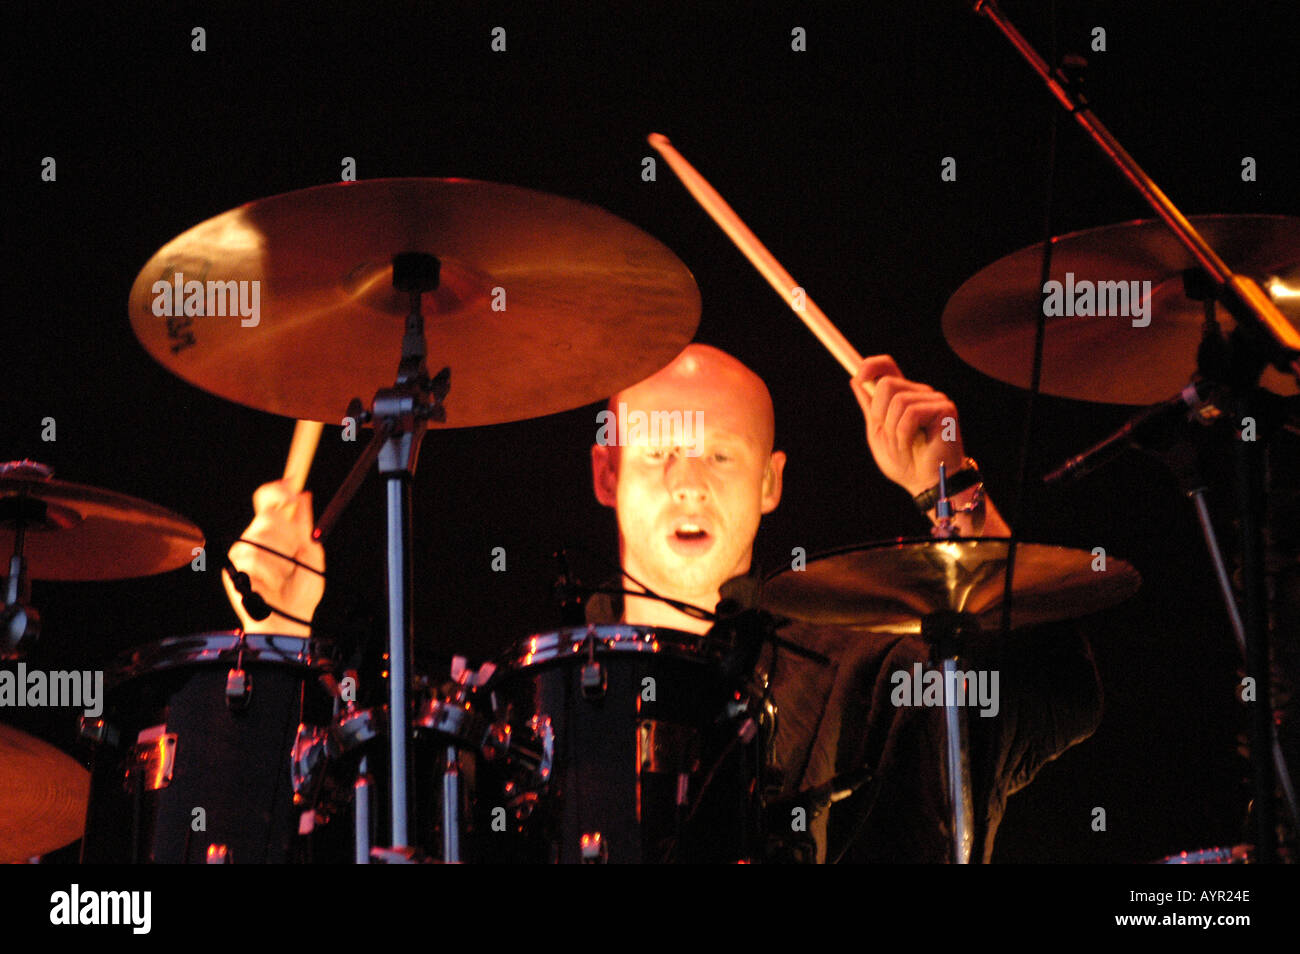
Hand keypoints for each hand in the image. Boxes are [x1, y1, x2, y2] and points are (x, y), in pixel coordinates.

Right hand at [222, 479, 324, 634]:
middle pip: (268, 517)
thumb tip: (303, 495)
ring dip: (281, 558)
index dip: (276, 490)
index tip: (291, 486)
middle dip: (289, 535)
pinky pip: (253, 559)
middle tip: (295, 555)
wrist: (292, 619)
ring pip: (261, 537)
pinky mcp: (232, 570)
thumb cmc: (301, 592)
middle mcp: (254, 538)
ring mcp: (241, 553)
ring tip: (284, 576)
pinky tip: (271, 585)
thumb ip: (304, 524)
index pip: (266, 499)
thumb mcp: (310, 553)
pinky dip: (269, 573)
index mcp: (273, 531)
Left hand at [851, 355, 964, 496]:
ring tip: (903, 447)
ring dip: (893, 431)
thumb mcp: (878, 432)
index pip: (888, 366)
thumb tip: (856, 380)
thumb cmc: (905, 461)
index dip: (871, 365)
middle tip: (888, 436)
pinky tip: (914, 447)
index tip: (859, 377)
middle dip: (879, 414)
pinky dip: (905, 436)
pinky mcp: (945, 410)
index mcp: (904, 396)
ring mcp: (934, 400)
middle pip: (887, 383)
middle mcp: (920, 393)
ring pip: (898, 401)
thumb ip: (870, 407)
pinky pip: (911, 414)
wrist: (925, 483)